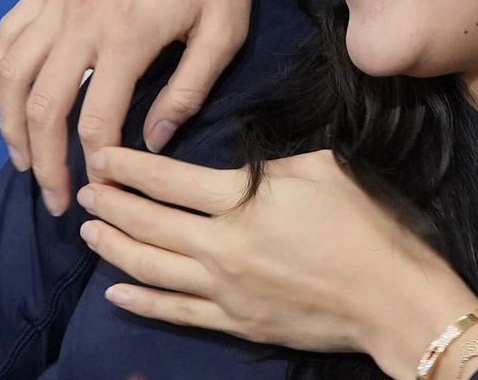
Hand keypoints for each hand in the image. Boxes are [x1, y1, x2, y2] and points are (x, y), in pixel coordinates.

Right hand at [0, 0, 257, 215]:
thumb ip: (188, 91)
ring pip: (10, 73)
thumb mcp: (225, 31)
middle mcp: (80, 17)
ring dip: (9, 124)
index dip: (92, 165)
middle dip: (43, 160)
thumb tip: (152, 142)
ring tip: (24, 160)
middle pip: (40, 105)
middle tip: (55, 198)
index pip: (94, 120)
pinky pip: (7, 34)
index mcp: (127, 34)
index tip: (98, 191)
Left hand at [78, 147, 477, 379]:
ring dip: (113, 246)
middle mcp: (223, 245)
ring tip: (88, 231)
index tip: (102, 155)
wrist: (392, 297)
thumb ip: (271, 164)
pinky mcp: (234, 321)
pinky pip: (174, 311)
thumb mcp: (324, 168)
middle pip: (149, 222)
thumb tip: (238, 165)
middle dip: (110, 203)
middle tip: (85, 189)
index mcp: (245, 199)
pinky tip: (116, 290)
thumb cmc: (367, 224)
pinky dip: (140, 300)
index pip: (169, 180)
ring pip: (151, 266)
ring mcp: (225, 289)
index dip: (129, 167)